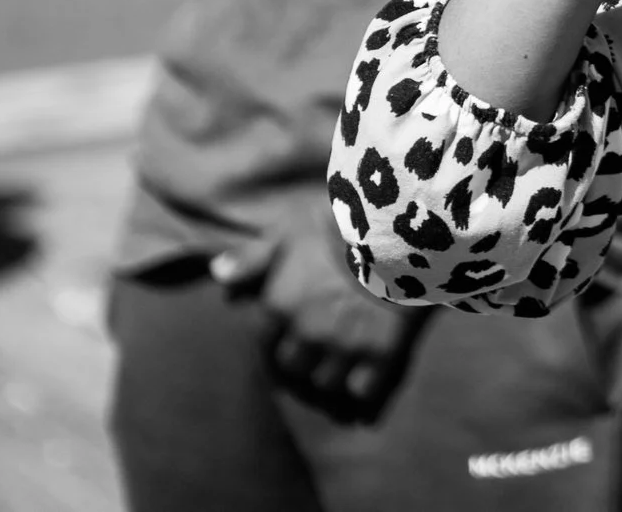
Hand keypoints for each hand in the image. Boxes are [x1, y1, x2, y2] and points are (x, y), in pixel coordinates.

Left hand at [213, 200, 424, 422]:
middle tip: (315, 364)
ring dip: (330, 383)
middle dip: (301, 368)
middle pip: (294, 370)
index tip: (288, 345)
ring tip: (340, 381)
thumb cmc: (343, 225)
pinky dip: (362, 397)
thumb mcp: (293, 229)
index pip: (266, 343)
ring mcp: (344, 349)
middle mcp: (306, 335)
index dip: (277, 345)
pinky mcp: (381, 358)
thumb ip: (254, 256)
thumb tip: (217, 276)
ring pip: (325, 385)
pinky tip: (365, 397)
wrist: (404, 231)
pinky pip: (363, 394)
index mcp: (279, 306)